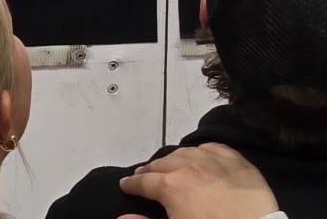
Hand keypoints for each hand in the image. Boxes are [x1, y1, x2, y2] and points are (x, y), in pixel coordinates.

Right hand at [118, 144, 278, 218]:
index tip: (125, 185)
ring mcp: (215, 162)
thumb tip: (122, 216)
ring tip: (170, 165)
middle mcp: (189, 167)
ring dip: (174, 159)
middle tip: (144, 175)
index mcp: (170, 186)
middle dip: (150, 170)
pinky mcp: (238, 163)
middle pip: (162, 164)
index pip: (143, 181)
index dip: (131, 184)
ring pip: (186, 152)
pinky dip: (203, 151)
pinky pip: (215, 149)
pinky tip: (200, 155)